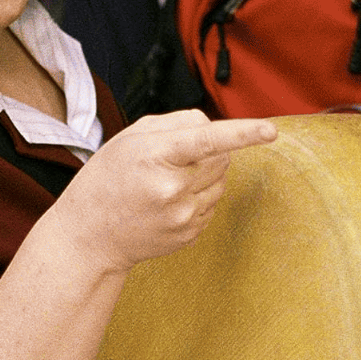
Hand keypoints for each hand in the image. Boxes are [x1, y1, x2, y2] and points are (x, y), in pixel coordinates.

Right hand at [42, 111, 277, 272]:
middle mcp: (172, 189)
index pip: (206, 140)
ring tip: (165, 183)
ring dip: (204, 176)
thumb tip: (213, 127)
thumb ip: (175, 123)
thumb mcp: (130, 138)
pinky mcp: (189, 234)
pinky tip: (167, 203)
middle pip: (221, 158)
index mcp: (155, 157)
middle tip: (172, 159)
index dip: (242, 134)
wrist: (90, 235)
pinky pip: (212, 204)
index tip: (270, 131)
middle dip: (207, 152)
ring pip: (221, 182)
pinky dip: (198, 197)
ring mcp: (183, 216)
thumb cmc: (108, 179)